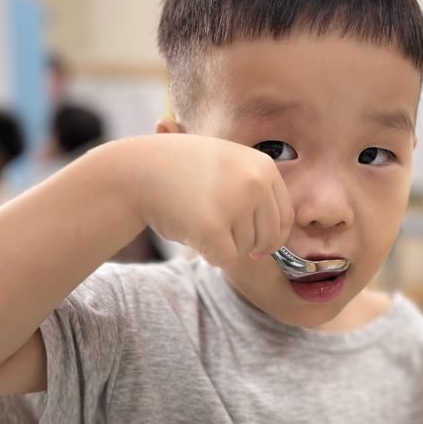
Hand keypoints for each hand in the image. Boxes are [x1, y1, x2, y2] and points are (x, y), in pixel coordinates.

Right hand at [139, 134, 292, 264]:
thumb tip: (281, 231)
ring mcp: (235, 204)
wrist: (138, 170)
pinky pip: (225, 258)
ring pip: (244, 249)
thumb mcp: (228, 165)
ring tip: (197, 217)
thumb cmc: (181, 171)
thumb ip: (256, 189)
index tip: (256, 246)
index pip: (285, 218)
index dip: (271, 237)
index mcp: (264, 167)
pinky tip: (191, 231)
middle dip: (247, 244)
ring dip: (222, 244)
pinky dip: (209, 253)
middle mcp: (255, 183)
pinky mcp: (213, 228)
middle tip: (219, 233)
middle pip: (268, 238)